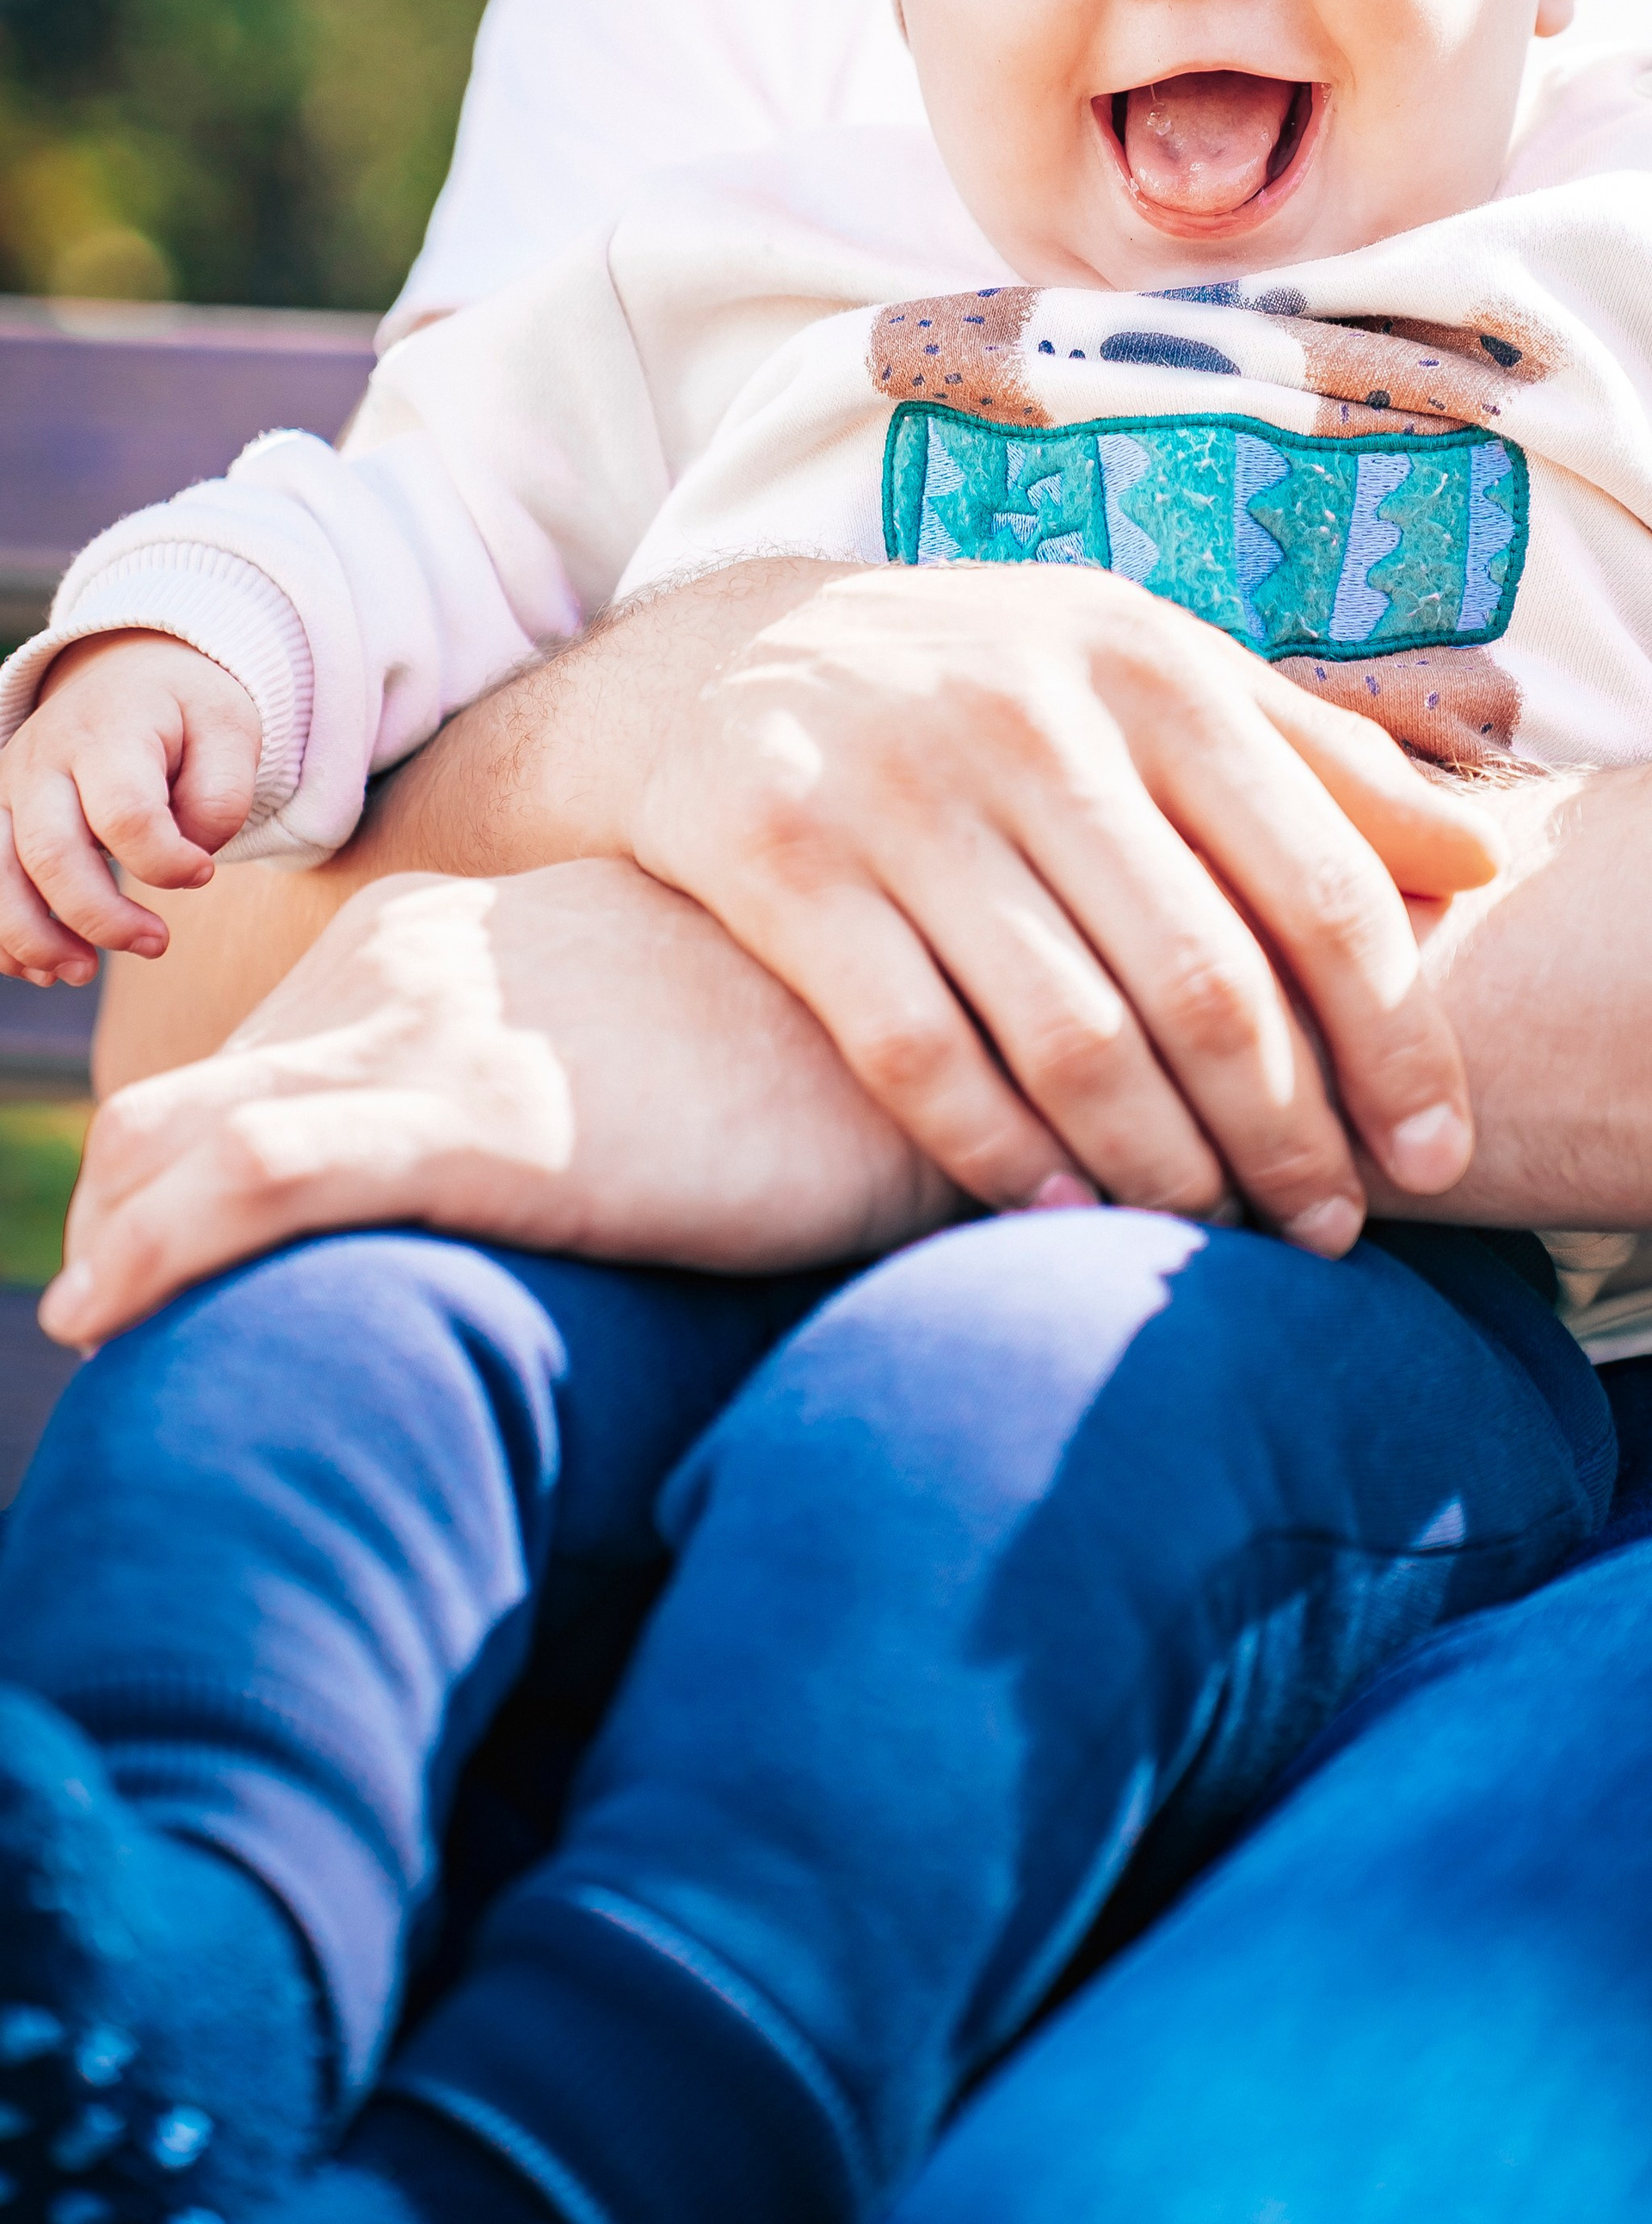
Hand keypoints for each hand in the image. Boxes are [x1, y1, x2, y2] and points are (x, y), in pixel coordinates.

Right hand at [0, 632, 260, 986]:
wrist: (125, 669)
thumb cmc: (184, 709)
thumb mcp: (229, 728)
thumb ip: (221, 796)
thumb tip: (189, 859)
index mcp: (109, 731)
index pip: (125, 812)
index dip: (165, 859)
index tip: (203, 874)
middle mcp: (44, 760)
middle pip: (51, 853)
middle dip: (100, 916)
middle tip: (157, 944)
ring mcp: (11, 790)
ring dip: (34, 938)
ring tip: (82, 971)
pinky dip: (3, 936)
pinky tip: (43, 966)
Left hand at [42, 862, 954, 1349]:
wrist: (924, 1039)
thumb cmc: (822, 1066)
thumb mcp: (662, 1047)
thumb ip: (579, 1077)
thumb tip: (570, 1163)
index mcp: (456, 939)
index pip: (261, 1052)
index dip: (181, 1162)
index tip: (165, 1255)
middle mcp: (414, 964)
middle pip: (189, 1095)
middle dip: (126, 1206)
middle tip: (121, 1315)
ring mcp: (430, 1032)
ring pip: (176, 1133)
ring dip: (118, 1237)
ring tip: (110, 1328)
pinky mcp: (465, 1118)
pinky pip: (241, 1177)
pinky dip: (151, 1252)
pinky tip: (116, 1321)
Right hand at [620, 564, 1505, 1258]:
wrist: (726, 656)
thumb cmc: (995, 686)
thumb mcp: (1150, 673)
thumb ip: (1315, 759)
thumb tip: (1494, 857)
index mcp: (1151, 666)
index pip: (1317, 880)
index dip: (1397, 1037)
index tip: (1439, 1155)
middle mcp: (1030, 714)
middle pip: (1206, 978)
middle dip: (1287, 1133)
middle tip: (1326, 1233)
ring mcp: (896, 786)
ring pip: (1071, 1033)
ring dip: (1161, 1167)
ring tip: (1210, 1239)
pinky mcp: (775, 858)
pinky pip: (915, 1052)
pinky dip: (1000, 1155)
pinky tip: (1061, 1215)